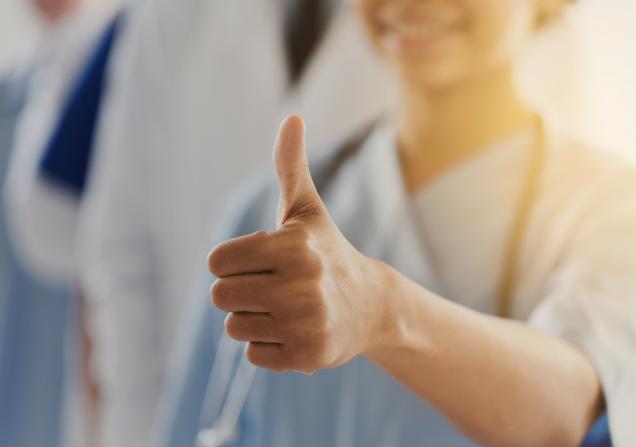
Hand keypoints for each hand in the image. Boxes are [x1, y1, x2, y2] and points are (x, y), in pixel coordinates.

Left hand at [208, 116, 393, 373]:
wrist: (374, 305)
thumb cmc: (328, 252)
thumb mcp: (307, 209)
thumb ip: (290, 165)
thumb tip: (292, 116)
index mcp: (294, 245)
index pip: (217, 262)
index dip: (234, 262)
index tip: (263, 261)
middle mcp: (302, 285)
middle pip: (220, 297)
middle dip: (240, 291)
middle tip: (273, 287)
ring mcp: (306, 324)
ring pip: (234, 327)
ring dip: (254, 319)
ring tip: (288, 309)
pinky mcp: (307, 357)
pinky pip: (253, 355)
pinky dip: (268, 345)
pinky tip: (297, 331)